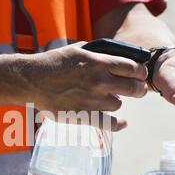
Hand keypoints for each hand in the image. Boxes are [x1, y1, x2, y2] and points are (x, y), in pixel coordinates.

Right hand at [5, 42, 147, 130]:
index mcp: (99, 63)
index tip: (141, 75)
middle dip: (139, 89)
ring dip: (116, 101)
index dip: (141, 72)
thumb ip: (98, 53)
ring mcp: (92, 100)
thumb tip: (113, 55)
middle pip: (133, 89)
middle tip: (138, 90)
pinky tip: (123, 123)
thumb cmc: (53, 63)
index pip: (133, 68)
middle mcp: (99, 82)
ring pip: (118, 105)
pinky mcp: (84, 115)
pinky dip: (118, 125)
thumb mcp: (78, 49)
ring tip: (108, 98)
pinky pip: (108, 124)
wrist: (33, 80)